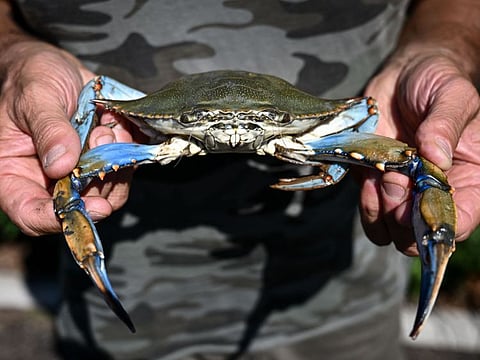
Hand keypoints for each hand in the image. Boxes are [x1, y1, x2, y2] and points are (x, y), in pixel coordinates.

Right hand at [0, 40, 131, 235]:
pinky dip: (128, 150)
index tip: (94, 206)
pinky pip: (124, 169)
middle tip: (102, 140)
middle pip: (80, 206)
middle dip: (100, 180)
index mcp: (15, 172)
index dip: (60, 218)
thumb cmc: (31, 76)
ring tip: (106, 127)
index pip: (31, 213)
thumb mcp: (35, 96)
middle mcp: (48, 180)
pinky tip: (116, 124)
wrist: (55, 65)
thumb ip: (48, 129)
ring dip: (116, 162)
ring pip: (108, 191)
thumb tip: (61, 165)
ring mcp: (79, 172)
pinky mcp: (102, 161)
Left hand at [360, 51, 479, 254]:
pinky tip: (368, 180)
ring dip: (382, 213)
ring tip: (382, 179)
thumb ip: (446, 124)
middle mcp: (435, 191)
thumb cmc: (437, 81)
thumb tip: (436, 157)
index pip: (462, 218)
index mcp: (468, 177)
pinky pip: (370, 213)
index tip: (419, 208)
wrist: (403, 74)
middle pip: (421, 233)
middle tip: (396, 183)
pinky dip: (366, 204)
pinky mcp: (374, 183)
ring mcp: (403, 190)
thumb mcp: (453, 94)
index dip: (441, 223)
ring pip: (392, 231)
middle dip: (405, 218)